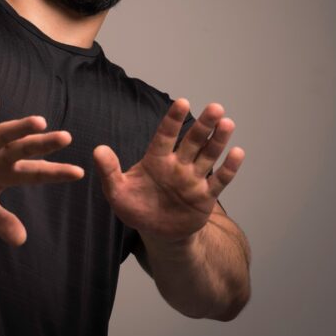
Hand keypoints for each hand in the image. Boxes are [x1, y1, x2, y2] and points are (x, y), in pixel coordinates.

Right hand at [0, 95, 84, 246]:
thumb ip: (0, 220)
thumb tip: (21, 241)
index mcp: (4, 173)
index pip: (34, 173)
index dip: (55, 173)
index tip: (79, 173)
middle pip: (24, 150)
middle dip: (44, 145)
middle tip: (66, 137)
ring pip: (3, 135)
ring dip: (19, 128)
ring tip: (40, 122)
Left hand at [92, 98, 244, 243]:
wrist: (156, 232)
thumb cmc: (135, 208)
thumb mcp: (116, 191)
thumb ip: (108, 171)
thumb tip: (98, 150)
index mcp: (155, 160)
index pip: (165, 136)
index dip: (173, 120)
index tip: (182, 102)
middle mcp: (177, 165)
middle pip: (192, 141)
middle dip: (203, 125)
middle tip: (215, 107)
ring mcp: (193, 179)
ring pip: (207, 156)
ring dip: (217, 140)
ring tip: (227, 123)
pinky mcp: (205, 196)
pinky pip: (219, 180)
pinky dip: (228, 168)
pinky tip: (237, 152)